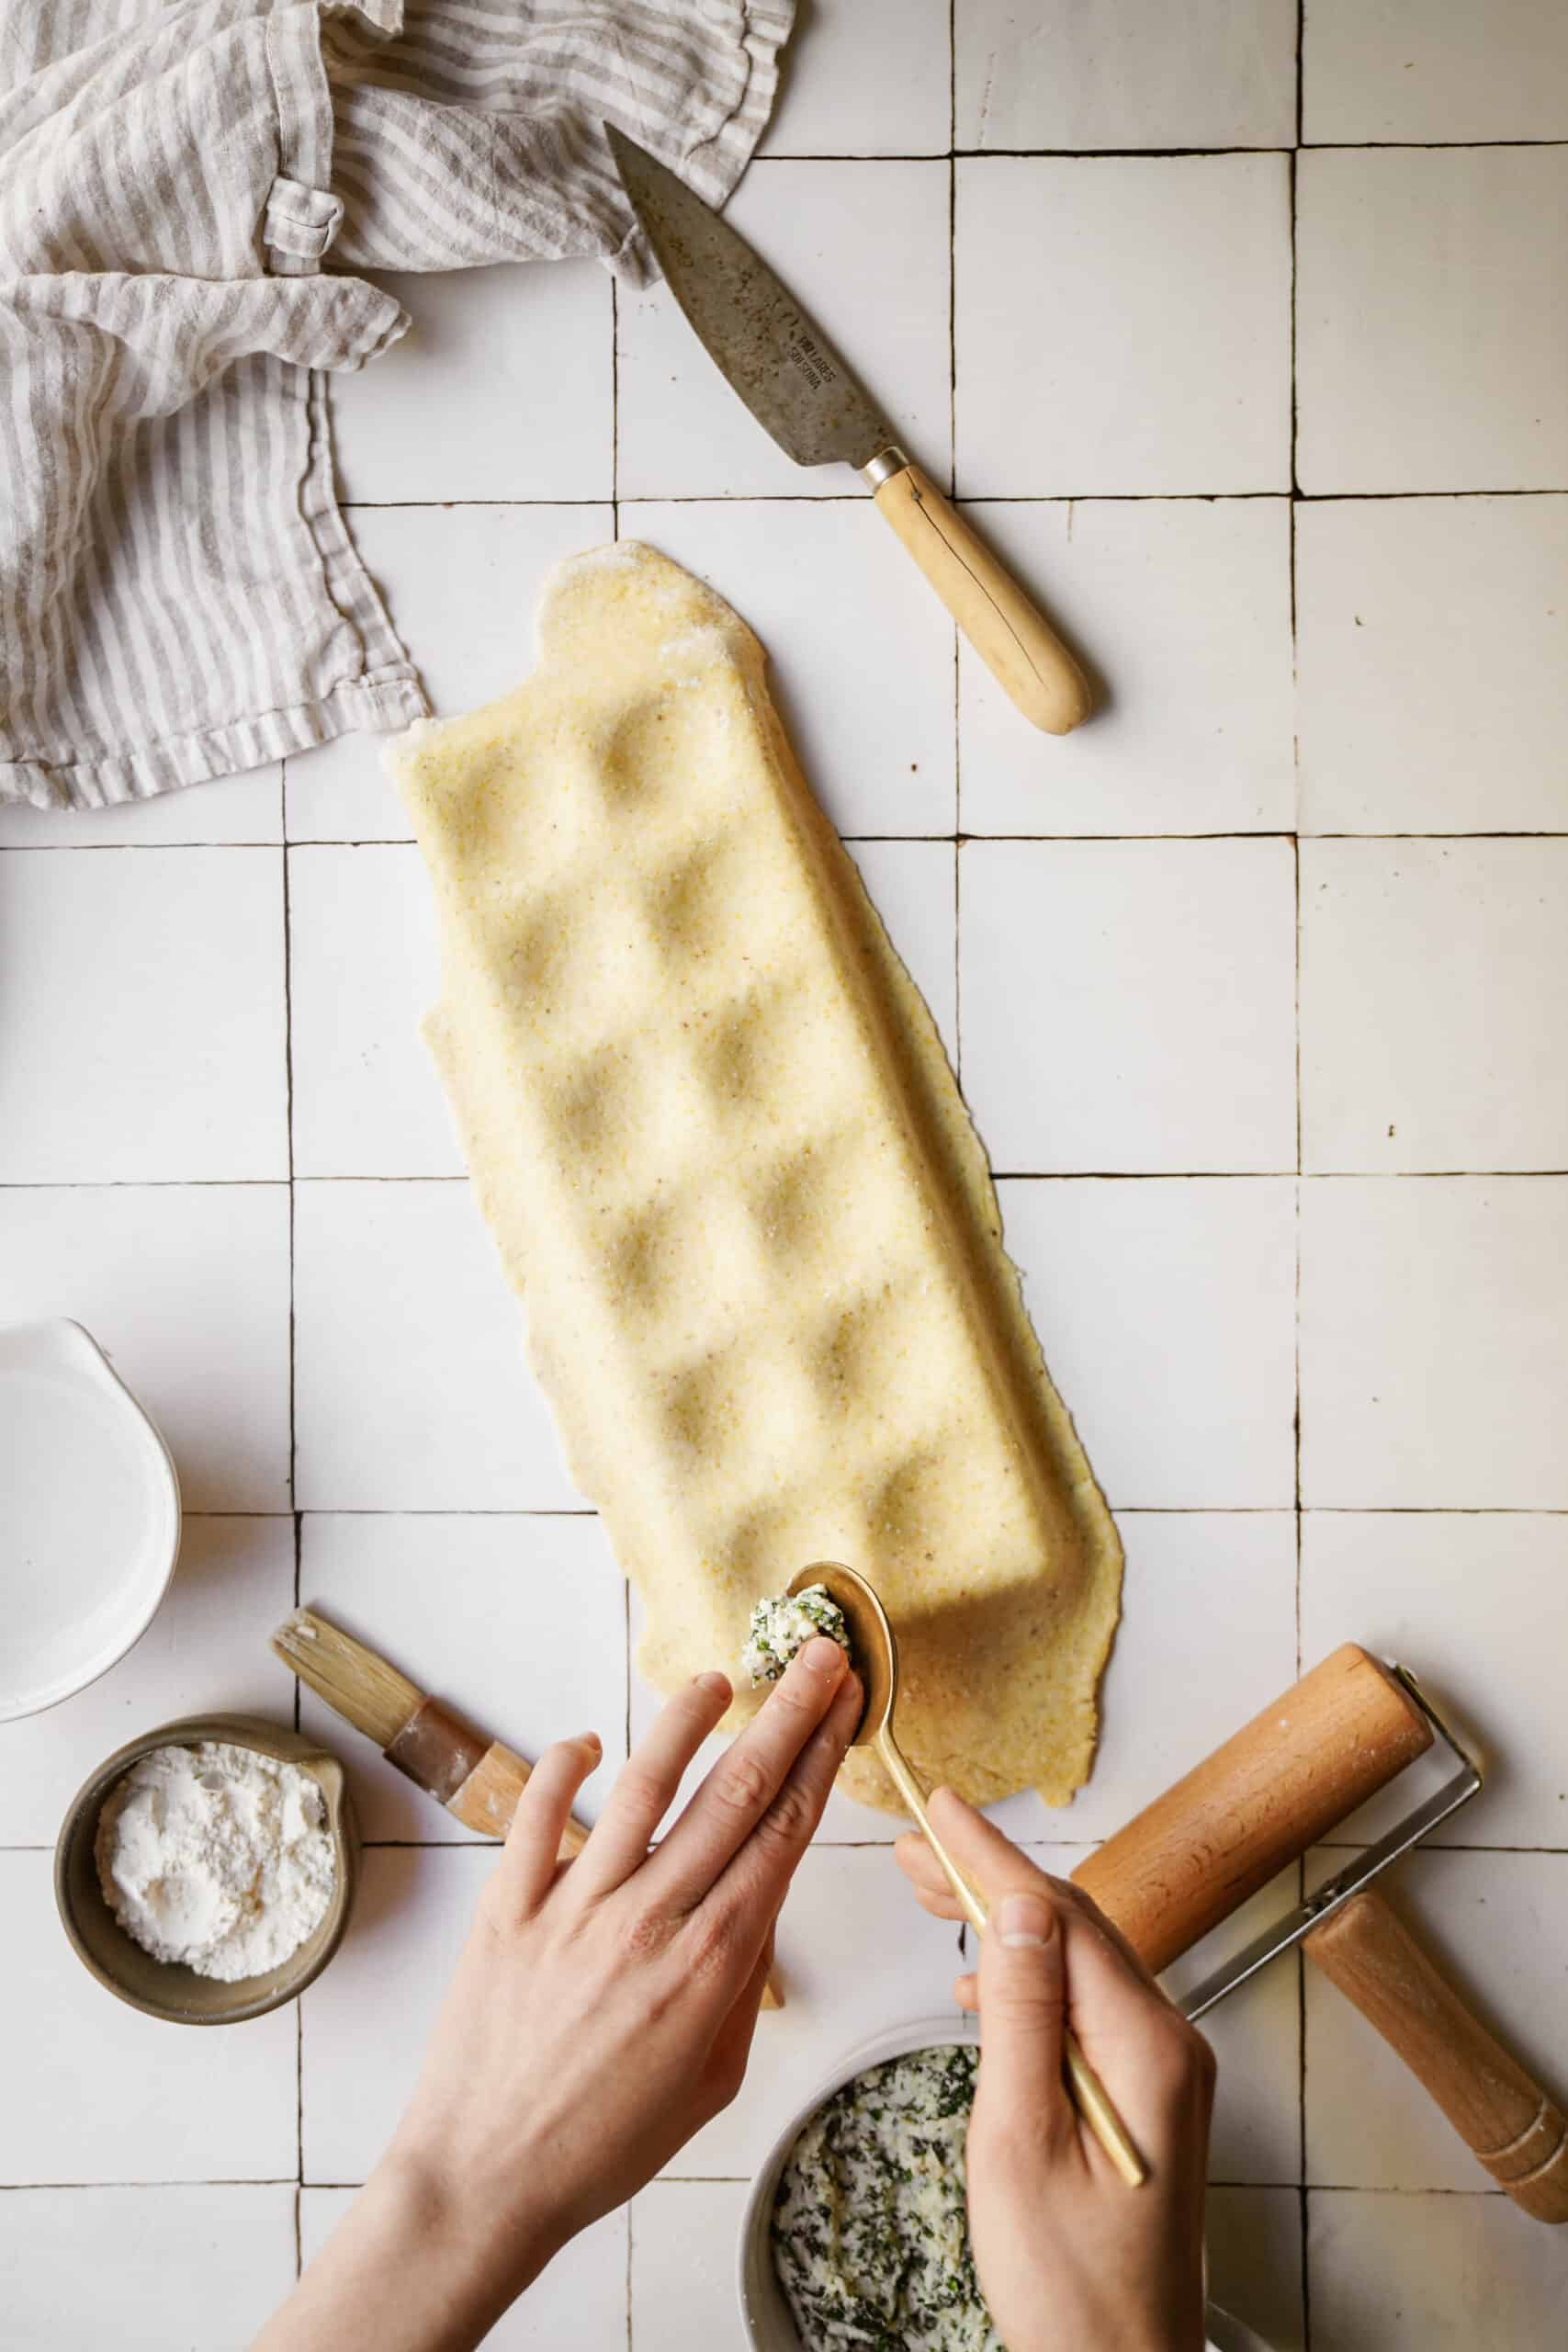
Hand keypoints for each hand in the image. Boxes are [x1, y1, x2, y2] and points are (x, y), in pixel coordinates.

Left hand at [257, 1637, 860, 2351]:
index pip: (781, 1835)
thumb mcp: (711, 2080)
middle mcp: (648, 1921)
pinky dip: (562, 1768)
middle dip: (786, 1716)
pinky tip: (590, 1741)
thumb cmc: (603, 2146)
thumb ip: (742, 1985)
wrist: (487, 2182)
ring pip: (642, 1788)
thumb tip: (759, 1903)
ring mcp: (573, 1908)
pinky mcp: (507, 1909)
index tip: (843, 1710)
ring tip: (717, 1679)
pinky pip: (537, 1817)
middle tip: (819, 1659)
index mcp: (709, 1966)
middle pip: (733, 1794)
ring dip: (686, 1723)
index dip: (818, 1761)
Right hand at [896, 1791, 1213, 2351]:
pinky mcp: (1146, 2097)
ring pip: (1075, 1964)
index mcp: (1145, 2045)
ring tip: (934, 1896)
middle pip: (1071, 1929)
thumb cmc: (1070, 2284)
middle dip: (990, 1880)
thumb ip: (1021, 2017)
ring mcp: (1162, 2071)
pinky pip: (1084, 2010)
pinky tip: (984, 1988)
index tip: (940, 1808)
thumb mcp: (1020, 2141)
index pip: (1059, 1916)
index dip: (991, 1856)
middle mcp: (1168, 2043)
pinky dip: (1028, 1981)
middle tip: (916, 1848)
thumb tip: (1016, 1910)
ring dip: (1005, 1926)